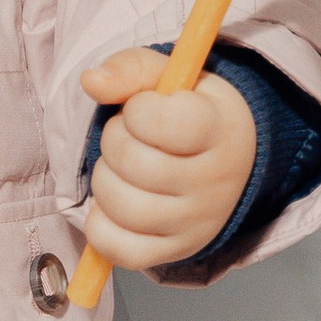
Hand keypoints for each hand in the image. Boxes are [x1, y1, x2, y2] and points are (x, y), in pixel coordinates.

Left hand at [78, 51, 257, 272]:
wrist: (228, 161)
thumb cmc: (189, 113)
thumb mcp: (170, 79)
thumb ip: (130, 69)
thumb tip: (91, 81)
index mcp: (218, 129)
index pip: (158, 121)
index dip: (136, 110)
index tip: (145, 108)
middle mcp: (215, 181)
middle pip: (133, 163)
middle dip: (114, 141)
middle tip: (130, 138)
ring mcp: (197, 222)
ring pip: (121, 206)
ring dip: (105, 180)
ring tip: (123, 169)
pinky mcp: (175, 251)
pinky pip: (120, 249)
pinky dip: (101, 227)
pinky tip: (113, 206)